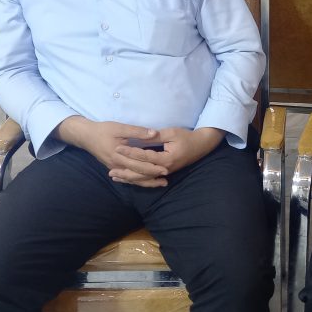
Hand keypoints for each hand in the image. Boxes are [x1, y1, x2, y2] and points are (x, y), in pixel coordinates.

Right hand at [57, 116, 166, 182]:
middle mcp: (117, 165)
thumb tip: (154, 133)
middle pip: (137, 174)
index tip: (166, 167)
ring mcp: (115, 168)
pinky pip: (128, 178)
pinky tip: (147, 182)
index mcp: (119, 155)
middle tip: (167, 176)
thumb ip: (137, 131)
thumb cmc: (103, 130)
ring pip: (133, 179)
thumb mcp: (120, 128)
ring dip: (147, 182)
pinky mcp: (114, 168)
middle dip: (153, 176)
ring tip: (161, 183)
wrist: (85, 136)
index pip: (139, 164)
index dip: (153, 166)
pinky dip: (138, 181)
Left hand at [109, 127, 224, 186]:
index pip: (144, 157)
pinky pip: (149, 178)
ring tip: (114, 177)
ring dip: (129, 178)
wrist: (202, 145)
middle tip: (110, 170)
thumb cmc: (187, 137)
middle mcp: (164, 169)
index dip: (130, 152)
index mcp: (165, 159)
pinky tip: (127, 178)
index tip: (117, 148)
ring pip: (144, 178)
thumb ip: (156, 136)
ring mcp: (165, 172)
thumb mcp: (172, 133)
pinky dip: (137, 178)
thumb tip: (143, 136)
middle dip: (125, 171)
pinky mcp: (165, 172)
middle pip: (141, 172)